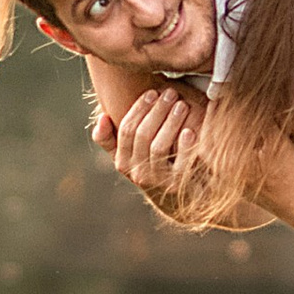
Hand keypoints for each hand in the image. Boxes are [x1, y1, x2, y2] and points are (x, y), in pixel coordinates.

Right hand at [107, 80, 201, 201]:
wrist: (179, 201)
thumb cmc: (153, 167)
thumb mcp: (130, 155)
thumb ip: (111, 138)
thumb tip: (102, 117)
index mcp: (123, 161)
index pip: (126, 130)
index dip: (139, 108)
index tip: (151, 92)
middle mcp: (136, 172)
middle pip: (142, 135)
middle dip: (157, 110)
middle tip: (171, 92)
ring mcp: (157, 180)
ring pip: (158, 146)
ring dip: (170, 122)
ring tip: (182, 104)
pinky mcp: (177, 186)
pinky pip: (180, 163)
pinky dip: (184, 145)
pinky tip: (190, 130)